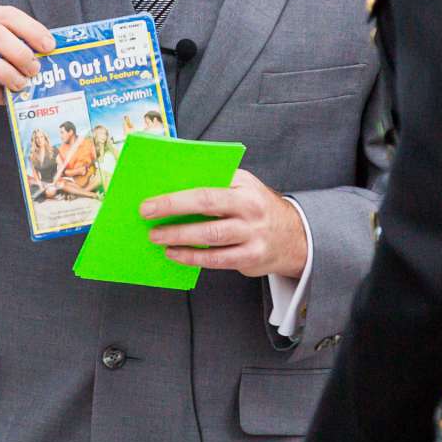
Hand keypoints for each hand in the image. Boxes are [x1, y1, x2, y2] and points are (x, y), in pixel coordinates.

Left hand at [141, 168, 307, 277]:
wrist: (295, 237)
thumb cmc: (255, 209)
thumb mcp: (242, 188)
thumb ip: (214, 186)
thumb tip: (171, 189)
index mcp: (244, 183)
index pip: (207, 183)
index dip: (177, 192)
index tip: (151, 198)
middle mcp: (250, 206)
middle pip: (207, 204)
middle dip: (173, 208)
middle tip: (147, 214)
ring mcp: (252, 233)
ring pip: (210, 235)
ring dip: (179, 236)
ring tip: (157, 236)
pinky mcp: (251, 257)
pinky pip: (216, 259)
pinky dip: (192, 257)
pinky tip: (175, 254)